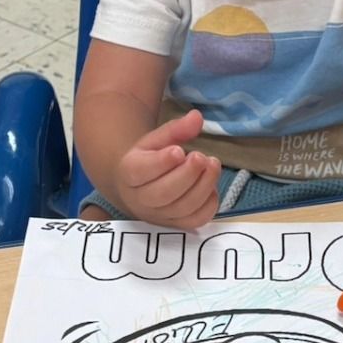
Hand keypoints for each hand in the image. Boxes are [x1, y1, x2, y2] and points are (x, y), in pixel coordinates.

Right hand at [116, 109, 219, 228]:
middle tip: (201, 157)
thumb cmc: (147, 160)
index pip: (140, 172)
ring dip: (203, 186)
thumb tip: (197, 117)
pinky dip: (209, 204)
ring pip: (183, 208)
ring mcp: (160, 216)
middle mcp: (141, 199)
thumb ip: (175, 130)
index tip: (179, 150)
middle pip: (164, 193)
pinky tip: (212, 186)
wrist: (138, 187)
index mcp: (129, 173)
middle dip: (187, 175)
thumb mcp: (155, 141)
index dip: (162, 162)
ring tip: (213, 165)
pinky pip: (196, 220)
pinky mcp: (176, 225)